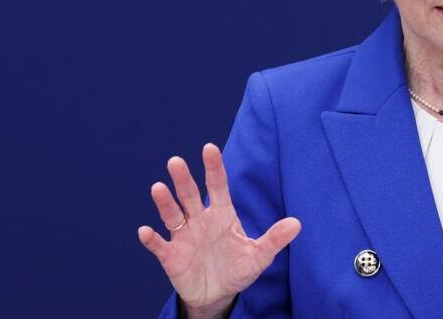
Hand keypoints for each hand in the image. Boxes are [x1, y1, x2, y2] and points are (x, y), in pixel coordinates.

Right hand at [138, 143, 301, 317]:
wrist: (218, 294)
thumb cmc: (238, 269)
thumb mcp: (259, 256)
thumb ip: (275, 239)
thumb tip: (297, 224)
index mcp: (222, 214)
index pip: (218, 186)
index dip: (214, 168)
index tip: (209, 148)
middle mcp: (200, 220)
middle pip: (190, 195)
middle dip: (183, 179)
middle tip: (176, 161)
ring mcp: (184, 237)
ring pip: (172, 215)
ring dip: (165, 203)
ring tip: (158, 188)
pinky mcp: (171, 256)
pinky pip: (159, 245)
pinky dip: (152, 239)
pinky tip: (145, 231)